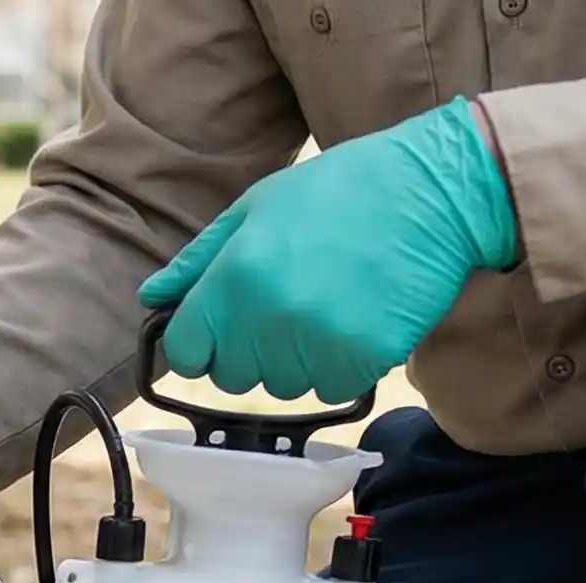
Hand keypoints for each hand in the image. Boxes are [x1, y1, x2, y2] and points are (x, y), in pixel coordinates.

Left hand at [138, 98, 516, 403]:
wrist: (434, 192)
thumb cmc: (341, 191)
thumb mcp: (256, 207)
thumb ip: (199, 260)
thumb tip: (152, 296)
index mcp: (235, 277)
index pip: (187, 352)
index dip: (201, 344)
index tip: (222, 331)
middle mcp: (269, 316)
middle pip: (233, 376)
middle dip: (251, 351)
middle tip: (289, 304)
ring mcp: (317, 341)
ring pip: (282, 386)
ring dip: (298, 359)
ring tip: (328, 304)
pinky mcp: (363, 359)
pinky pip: (331, 388)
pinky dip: (341, 365)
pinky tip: (357, 319)